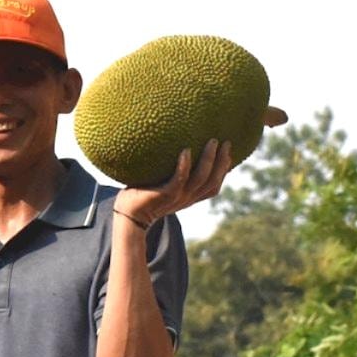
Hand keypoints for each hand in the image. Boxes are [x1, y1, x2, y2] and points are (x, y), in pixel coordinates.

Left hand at [117, 140, 232, 227]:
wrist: (128, 215)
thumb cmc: (142, 195)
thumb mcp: (163, 184)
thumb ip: (172, 172)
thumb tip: (177, 147)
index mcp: (189, 197)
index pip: (213, 186)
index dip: (224, 170)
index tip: (228, 151)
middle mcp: (187, 198)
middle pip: (212, 181)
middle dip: (222, 162)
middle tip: (226, 141)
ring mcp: (177, 197)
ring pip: (200, 179)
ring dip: (208, 159)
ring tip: (212, 141)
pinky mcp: (164, 195)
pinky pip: (178, 180)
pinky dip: (184, 165)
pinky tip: (185, 151)